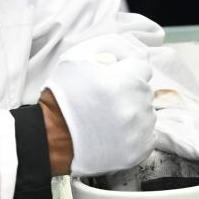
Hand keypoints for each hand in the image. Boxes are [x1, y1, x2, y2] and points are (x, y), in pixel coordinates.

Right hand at [43, 53, 155, 175]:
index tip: (117, 80)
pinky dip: (136, 135)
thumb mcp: (77, 58)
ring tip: (110, 119)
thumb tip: (132, 52)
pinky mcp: (137, 151)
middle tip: (108, 101)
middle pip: (145, 91)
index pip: (143, 68)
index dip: (129, 72)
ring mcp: (138, 131)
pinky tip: (117, 133)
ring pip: (147, 114)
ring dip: (134, 113)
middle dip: (130, 93)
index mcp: (123, 81)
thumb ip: (109, 46)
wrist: (51, 136)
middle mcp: (134, 106)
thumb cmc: (62, 96)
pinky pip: (148, 136)